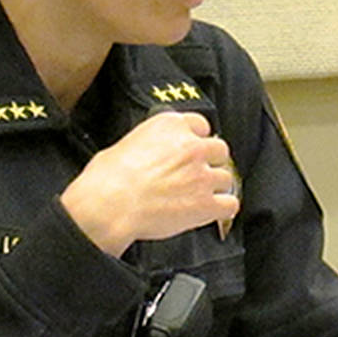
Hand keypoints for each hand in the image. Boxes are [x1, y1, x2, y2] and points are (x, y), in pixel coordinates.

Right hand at [60, 110, 239, 256]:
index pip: (200, 124)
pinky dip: (223, 209)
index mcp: (170, 125)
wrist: (110, 205)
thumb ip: (146, 145)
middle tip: (197, 174)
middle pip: (219, 150)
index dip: (197, 139)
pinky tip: (213, 211)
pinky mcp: (206, 203)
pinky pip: (230, 204)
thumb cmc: (107, 179)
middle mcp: (191, 146)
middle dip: (210, 162)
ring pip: (226, 178)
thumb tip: (145, 155)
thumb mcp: (123, 145)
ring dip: (215, 187)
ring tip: (200, 196)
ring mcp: (201, 175)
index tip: (192, 149)